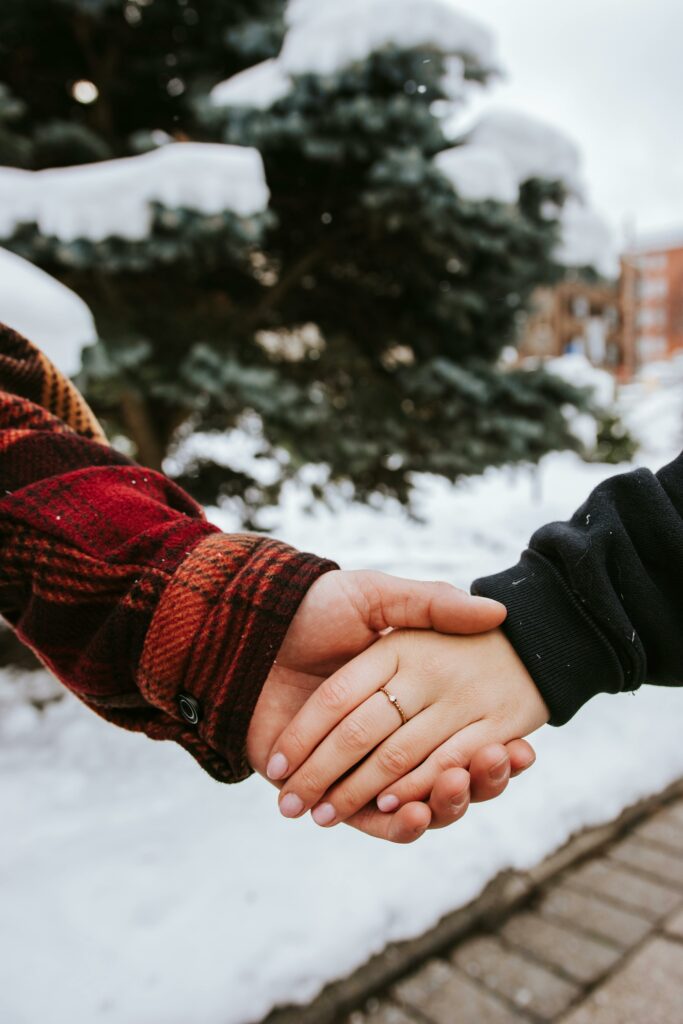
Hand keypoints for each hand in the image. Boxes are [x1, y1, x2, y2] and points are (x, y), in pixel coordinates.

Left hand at [269, 627, 548, 828]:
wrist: (245, 630)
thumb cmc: (313, 607)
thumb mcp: (376, 597)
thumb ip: (430, 604)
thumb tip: (496, 611)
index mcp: (408, 695)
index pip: (463, 734)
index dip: (496, 747)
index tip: (525, 748)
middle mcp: (390, 734)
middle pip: (446, 774)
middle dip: (478, 779)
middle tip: (500, 765)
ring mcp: (359, 765)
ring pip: (414, 801)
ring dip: (443, 804)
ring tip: (457, 787)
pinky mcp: (328, 788)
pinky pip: (369, 820)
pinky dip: (394, 825)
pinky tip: (412, 814)